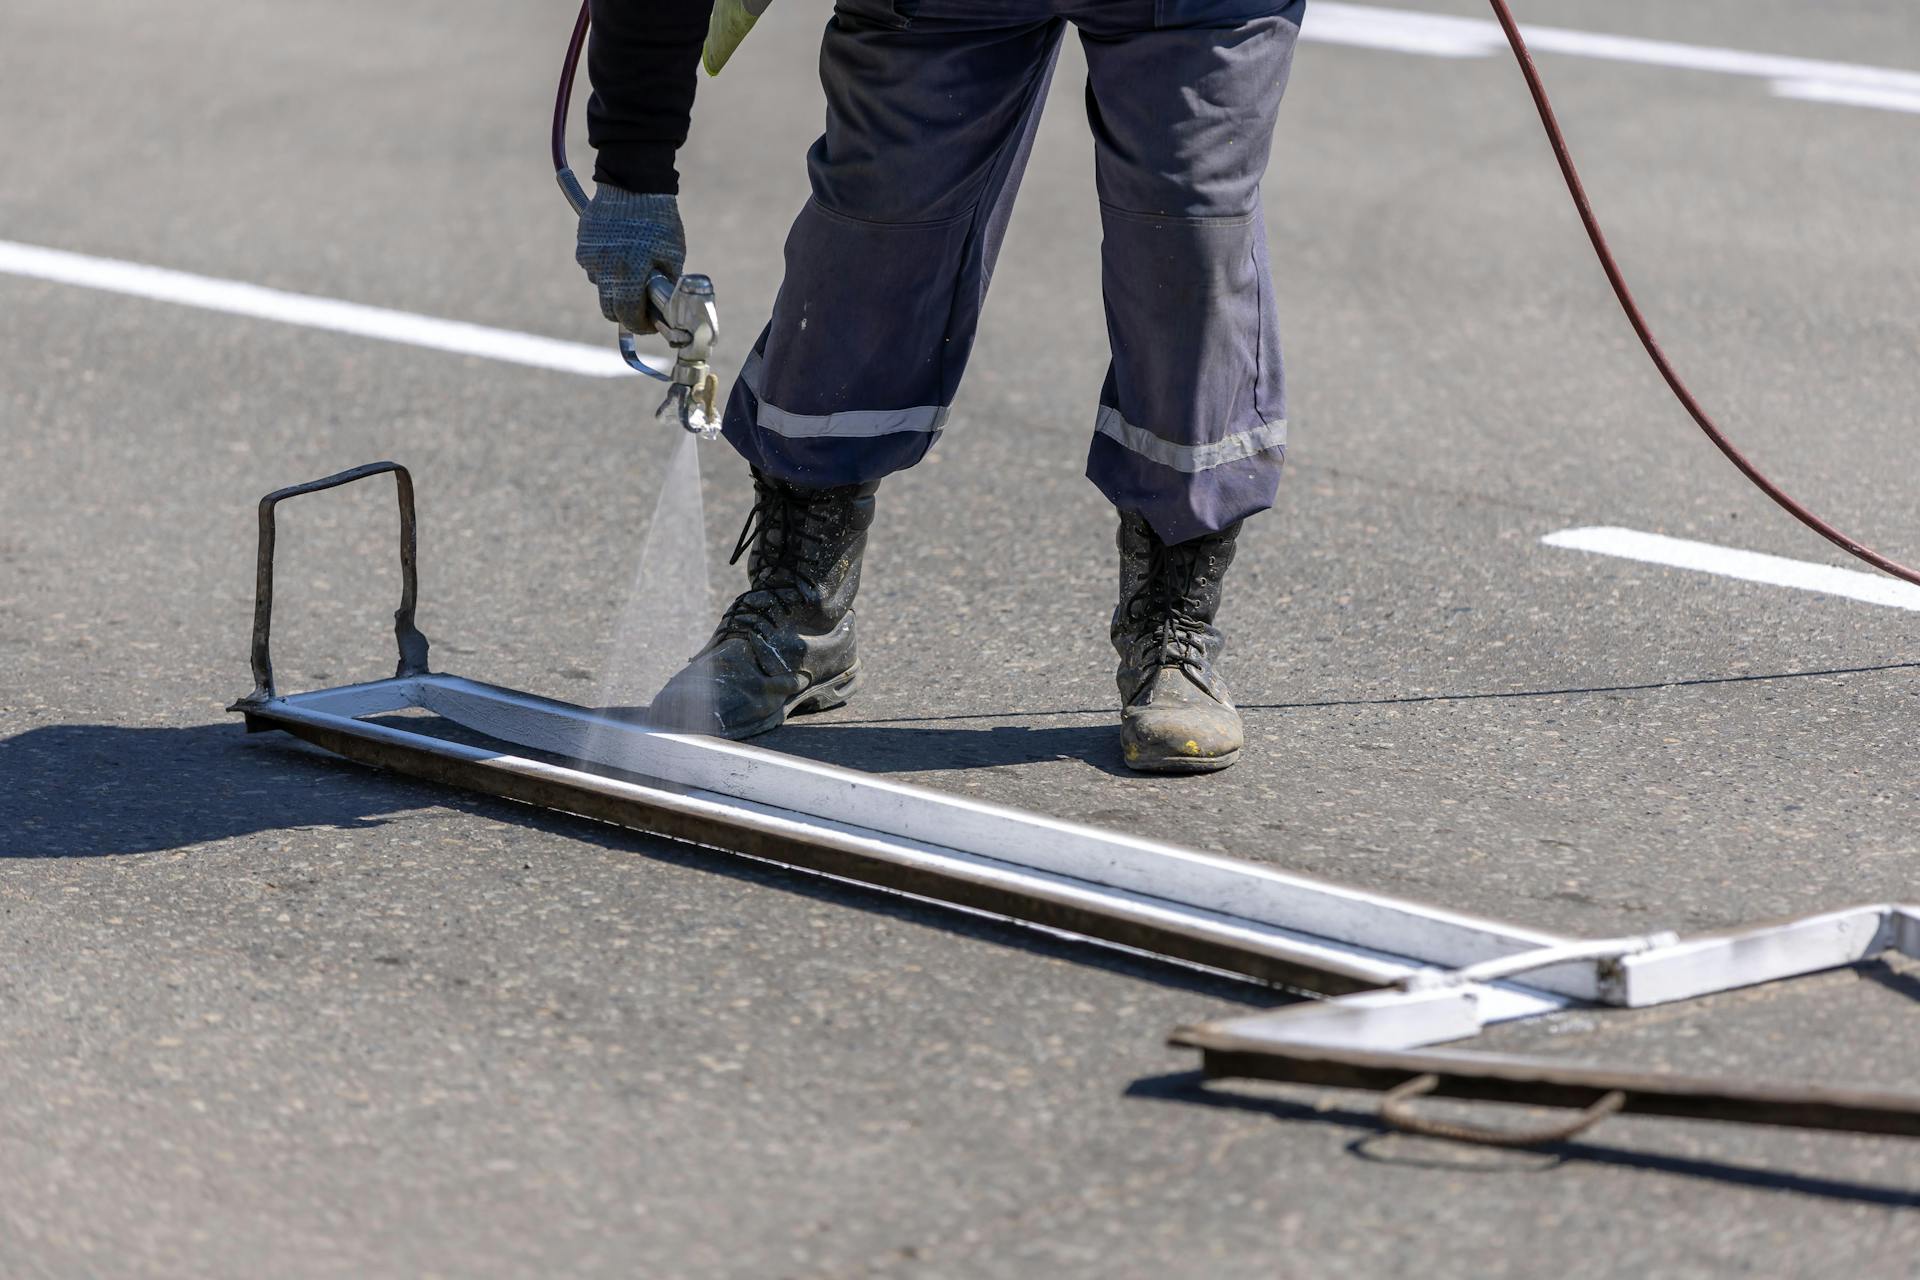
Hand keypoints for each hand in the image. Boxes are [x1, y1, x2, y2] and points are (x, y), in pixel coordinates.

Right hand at [575, 185, 686, 334]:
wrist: (634, 182)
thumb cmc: (659, 219)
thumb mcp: (673, 256)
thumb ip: (666, 287)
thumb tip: (664, 312)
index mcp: (628, 274)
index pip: (628, 316)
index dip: (641, 326)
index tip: (650, 324)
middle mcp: (604, 269)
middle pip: (609, 309)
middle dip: (626, 312)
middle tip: (641, 306)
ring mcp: (590, 257)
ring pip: (601, 287)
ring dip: (615, 287)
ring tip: (633, 268)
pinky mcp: (582, 245)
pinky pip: (593, 267)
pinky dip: (606, 267)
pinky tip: (620, 251)